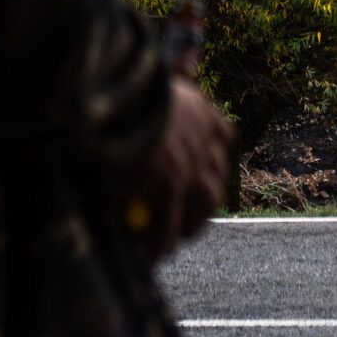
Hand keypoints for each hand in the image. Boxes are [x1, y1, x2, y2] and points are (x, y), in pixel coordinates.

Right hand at [132, 77, 232, 258]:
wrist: (115, 90)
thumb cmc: (119, 84)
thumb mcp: (142, 83)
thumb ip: (149, 94)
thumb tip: (133, 88)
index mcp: (197, 108)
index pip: (221, 132)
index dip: (216, 151)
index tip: (209, 162)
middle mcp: (202, 136)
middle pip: (217, 174)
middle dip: (209, 197)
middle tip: (196, 213)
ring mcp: (190, 162)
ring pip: (205, 201)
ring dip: (195, 223)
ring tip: (181, 238)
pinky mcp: (170, 184)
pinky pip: (169, 223)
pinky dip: (161, 241)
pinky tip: (153, 253)